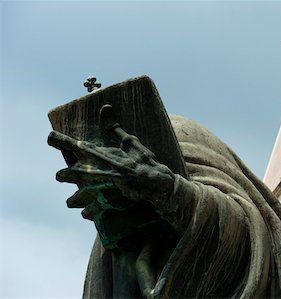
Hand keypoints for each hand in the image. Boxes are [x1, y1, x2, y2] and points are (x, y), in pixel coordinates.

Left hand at [48, 105, 174, 247]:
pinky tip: (91, 210)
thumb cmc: (143, 160)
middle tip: (71, 175)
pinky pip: (88, 212)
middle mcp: (90, 172)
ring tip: (79, 198)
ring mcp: (95, 190)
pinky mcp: (103, 204)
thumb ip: (112, 126)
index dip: (56, 140)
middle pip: (62, 175)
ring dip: (76, 198)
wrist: (155, 183)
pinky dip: (90, 211)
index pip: (68, 143)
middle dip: (65, 175)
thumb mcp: (129, 141)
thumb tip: (105, 107)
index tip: (51, 138)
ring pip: (72, 199)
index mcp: (95, 154)